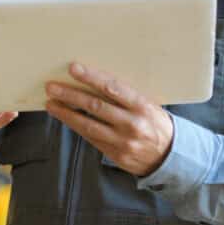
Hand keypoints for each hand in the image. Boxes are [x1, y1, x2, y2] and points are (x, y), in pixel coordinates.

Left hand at [45, 62, 172, 176]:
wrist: (172, 156)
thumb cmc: (155, 122)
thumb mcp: (148, 104)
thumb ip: (125, 95)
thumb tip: (95, 79)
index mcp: (142, 106)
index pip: (112, 88)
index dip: (91, 77)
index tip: (73, 68)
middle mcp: (132, 123)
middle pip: (95, 106)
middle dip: (70, 95)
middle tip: (51, 86)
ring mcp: (123, 141)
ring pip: (88, 125)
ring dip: (66, 113)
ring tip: (51, 103)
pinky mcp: (116, 155)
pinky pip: (91, 138)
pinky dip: (76, 126)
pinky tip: (64, 117)